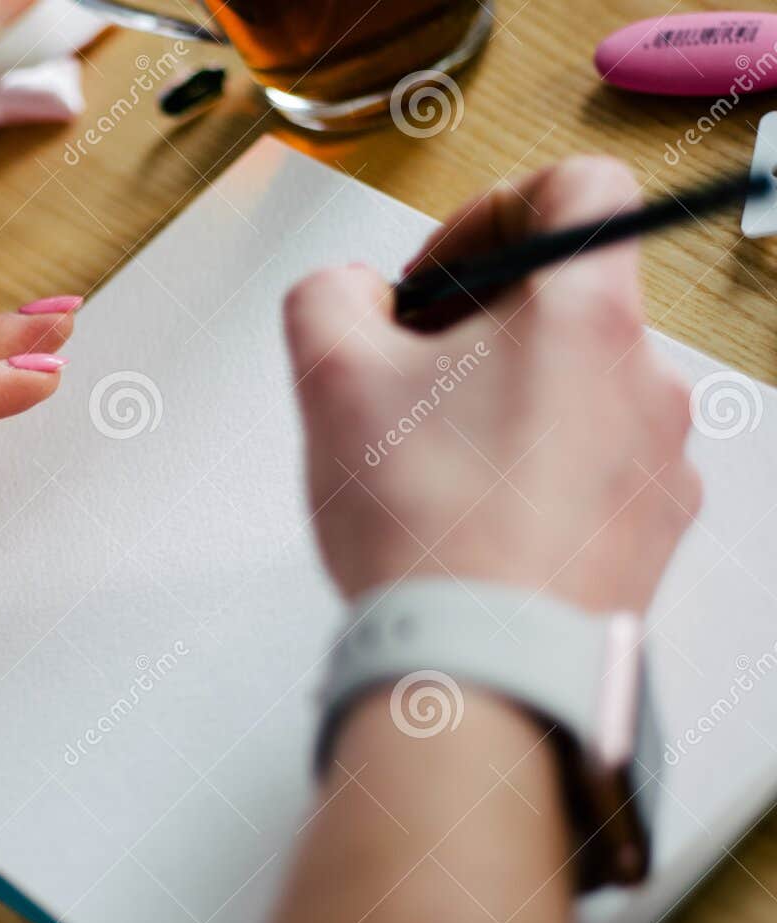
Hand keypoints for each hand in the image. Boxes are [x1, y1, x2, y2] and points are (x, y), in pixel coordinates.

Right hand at [283, 156, 698, 613]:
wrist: (482, 667)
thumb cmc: (423, 525)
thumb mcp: (329, 377)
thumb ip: (330, 294)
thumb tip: (356, 295)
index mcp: (585, 312)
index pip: (579, 185)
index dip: (491, 211)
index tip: (437, 279)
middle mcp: (647, 374)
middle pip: (570, 299)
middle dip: (482, 326)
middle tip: (411, 384)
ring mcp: (663, 456)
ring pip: (580, 387)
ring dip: (511, 401)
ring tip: (438, 466)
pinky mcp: (657, 527)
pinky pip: (597, 464)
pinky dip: (541, 471)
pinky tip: (478, 518)